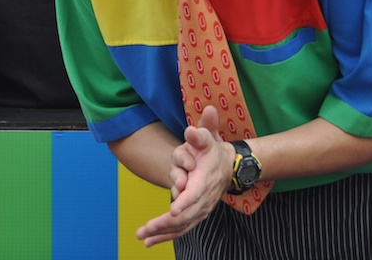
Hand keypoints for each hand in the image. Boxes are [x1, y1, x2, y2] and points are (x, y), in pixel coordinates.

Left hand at [136, 105, 231, 246]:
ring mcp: (200, 208)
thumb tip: (191, 130)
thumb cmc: (212, 149)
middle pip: (185, 214)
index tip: (173, 210)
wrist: (228, 165)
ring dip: (162, 232)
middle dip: (165, 222)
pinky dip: (166, 236)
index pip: (195, 192)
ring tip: (143, 237)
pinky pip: (181, 228)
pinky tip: (149, 241)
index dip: (184, 201)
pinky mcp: (196, 214)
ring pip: (182, 225)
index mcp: (204, 178)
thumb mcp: (208, 137)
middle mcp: (203, 197)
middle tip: (147, 228)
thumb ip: (200, 134)